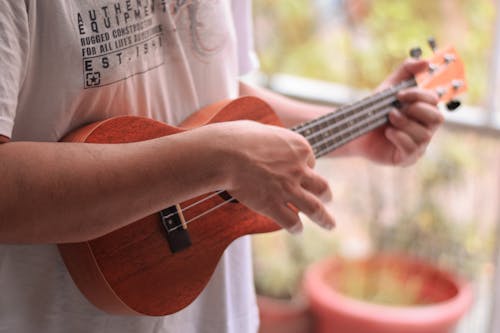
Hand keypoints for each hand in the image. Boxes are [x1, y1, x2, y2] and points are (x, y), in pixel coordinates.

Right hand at [212, 121, 334, 233]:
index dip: (304, 167)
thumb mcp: (262, 129)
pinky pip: (291, 221)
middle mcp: (298, 169)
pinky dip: (296, 227)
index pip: (310, 161)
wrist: (224, 153)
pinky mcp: (273, 205)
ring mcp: (288, 189)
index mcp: (299, 147)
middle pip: (322, 186)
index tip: (297, 171)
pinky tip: (297, 229)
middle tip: (328, 198)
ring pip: (315, 208)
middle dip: (326, 194)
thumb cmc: (237, 138)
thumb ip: (271, 139)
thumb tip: (266, 140)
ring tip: (329, 224)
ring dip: (324, 218)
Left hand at [354, 59, 442, 165]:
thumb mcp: (390, 86)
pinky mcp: (407, 158)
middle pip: (437, 118)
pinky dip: (400, 138)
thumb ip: (407, 70)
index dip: (419, 95)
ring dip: (405, 124)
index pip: (435, 101)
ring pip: (424, 134)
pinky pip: (412, 149)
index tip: (400, 94)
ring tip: (389, 120)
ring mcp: (419, 145)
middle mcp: (426, 129)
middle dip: (415, 111)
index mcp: (425, 111)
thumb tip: (426, 61)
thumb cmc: (375, 110)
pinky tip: (388, 133)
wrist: (356, 130)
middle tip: (394, 110)